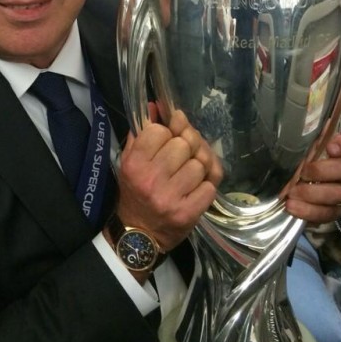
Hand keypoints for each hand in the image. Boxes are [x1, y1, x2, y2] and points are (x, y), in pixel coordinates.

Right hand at [114, 109, 221, 252]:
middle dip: (187, 145)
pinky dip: (207, 184)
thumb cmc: (135, 193)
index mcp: (134, 164)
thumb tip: (157, 105)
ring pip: (200, 164)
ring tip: (190, 171)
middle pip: (184, 143)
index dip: (168, 130)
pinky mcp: (188, 213)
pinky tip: (197, 187)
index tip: (167, 138)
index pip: (160, 130)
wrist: (139, 235)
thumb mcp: (130, 161)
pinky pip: (210, 185)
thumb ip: (142, 132)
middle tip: (183, 154)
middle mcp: (151, 179)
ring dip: (199, 165)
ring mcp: (171, 198)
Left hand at [283, 130, 340, 223]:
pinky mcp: (332, 211)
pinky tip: (292, 206)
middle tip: (302, 173)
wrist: (283, 189)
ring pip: (339, 193)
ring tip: (292, 192)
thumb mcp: (294, 147)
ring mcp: (340, 191)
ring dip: (313, 193)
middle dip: (323, 171)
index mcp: (338, 149)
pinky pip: (328, 214)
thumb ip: (300, 139)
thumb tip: (289, 130)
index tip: (331, 147)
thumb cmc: (291, 161)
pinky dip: (309, 211)